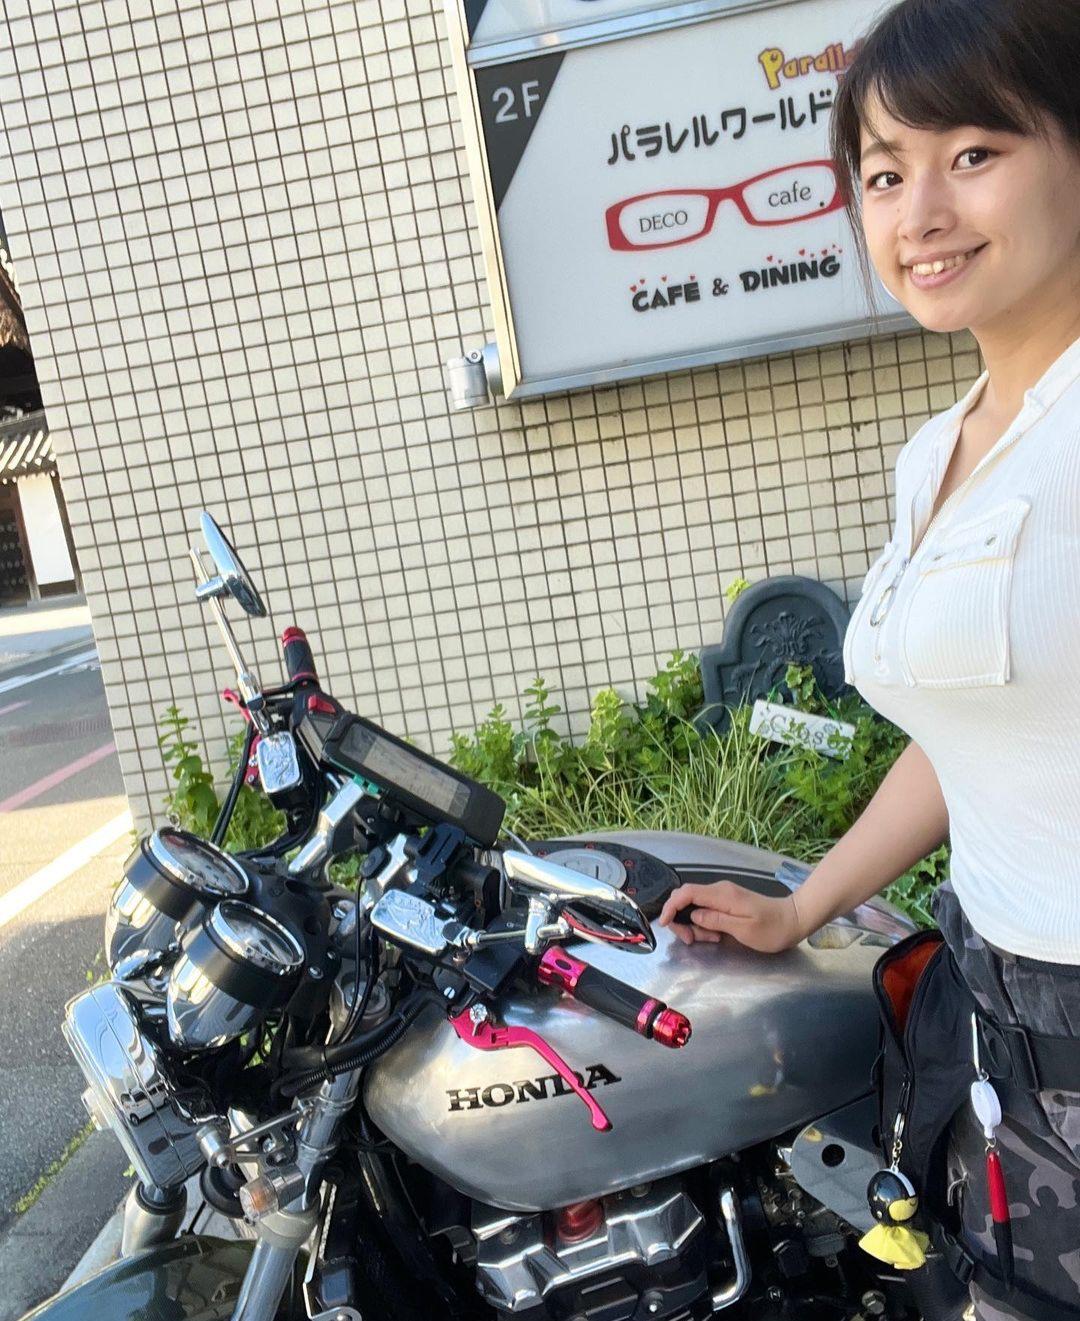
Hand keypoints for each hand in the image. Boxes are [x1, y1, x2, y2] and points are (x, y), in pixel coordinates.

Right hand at [657, 882, 803, 952]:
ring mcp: (723, 895)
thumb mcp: (744, 929)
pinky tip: (715, 935)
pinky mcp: (726, 902)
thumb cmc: (772, 928)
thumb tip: (694, 916)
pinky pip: (706, 910)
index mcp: (722, 895)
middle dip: (681, 920)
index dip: (671, 906)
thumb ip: (716, 921)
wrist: (794, 920)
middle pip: (686, 899)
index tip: (665, 923)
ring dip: (694, 925)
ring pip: (695, 906)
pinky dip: (703, 924)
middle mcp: (720, 891)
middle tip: (692, 941)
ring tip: (711, 940)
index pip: (687, 892)